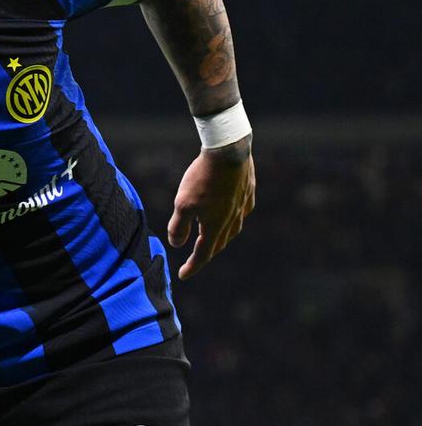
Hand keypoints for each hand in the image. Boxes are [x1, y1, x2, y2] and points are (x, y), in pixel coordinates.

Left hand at [167, 146, 255, 279]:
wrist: (228, 150)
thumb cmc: (202, 178)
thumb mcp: (182, 204)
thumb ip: (178, 227)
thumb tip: (177, 245)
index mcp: (216, 226)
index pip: (203, 253)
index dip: (192, 266)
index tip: (183, 275)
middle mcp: (232, 219)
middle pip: (218, 243)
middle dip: (205, 253)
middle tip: (195, 259)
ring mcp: (243, 204)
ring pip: (232, 229)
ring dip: (220, 238)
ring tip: (211, 239)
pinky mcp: (248, 190)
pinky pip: (242, 211)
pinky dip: (233, 219)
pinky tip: (230, 214)